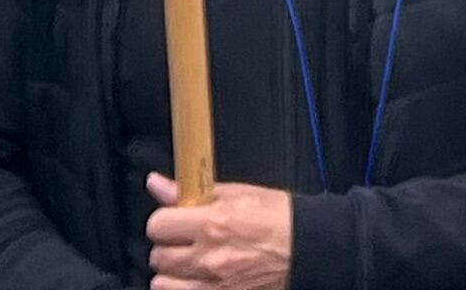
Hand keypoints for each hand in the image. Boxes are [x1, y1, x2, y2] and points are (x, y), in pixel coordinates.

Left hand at [145, 171, 295, 287]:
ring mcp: (212, 287)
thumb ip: (193, 192)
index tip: (173, 221)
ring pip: (162, 285)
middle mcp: (209, 259)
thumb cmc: (279, 220)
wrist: (308, 250)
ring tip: (190, 265)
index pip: (158, 225)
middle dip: (169, 247)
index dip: (164, 221)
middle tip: (185, 242)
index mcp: (213, 224)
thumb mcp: (239, 194)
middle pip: (158, 257)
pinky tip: (197, 280)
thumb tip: (157, 184)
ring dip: (173, 274)